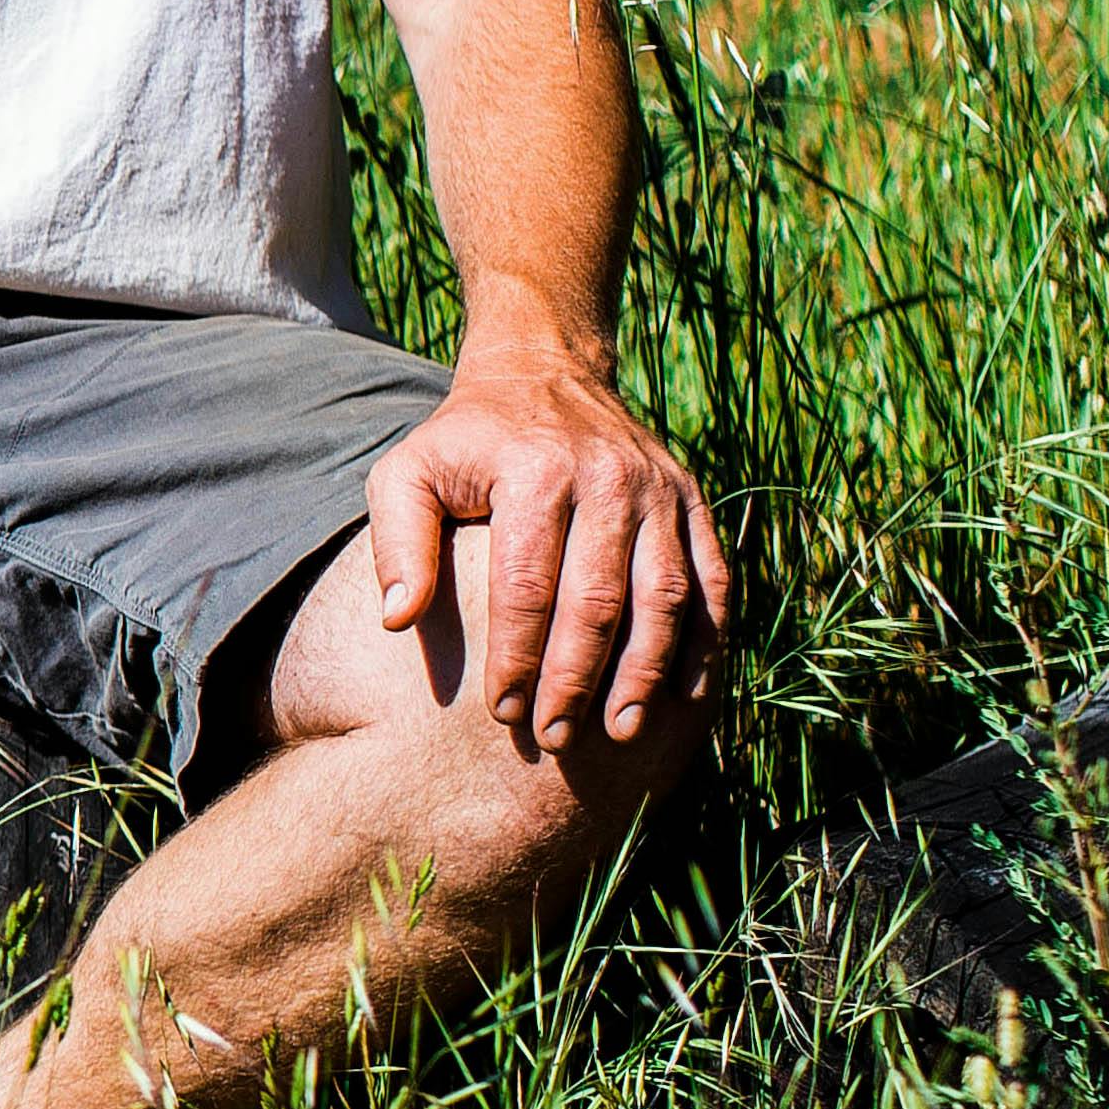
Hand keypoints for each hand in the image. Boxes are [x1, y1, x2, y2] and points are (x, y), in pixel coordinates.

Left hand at [367, 348, 727, 752]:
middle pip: (597, 600)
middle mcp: (608, 477)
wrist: (544, 370)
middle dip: (576, 679)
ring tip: (621, 732)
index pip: (527, 585)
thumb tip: (397, 622)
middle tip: (555, 738)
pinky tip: (682, 695)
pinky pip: (711, 579)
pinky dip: (704, 640)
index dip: (518, 656)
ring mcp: (659, 489)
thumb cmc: (466, 439)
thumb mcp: (409, 472)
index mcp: (535, 471)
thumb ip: (398, 543)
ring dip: (646, 672)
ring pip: (664, 597)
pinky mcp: (692, 500)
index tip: (503, 711)